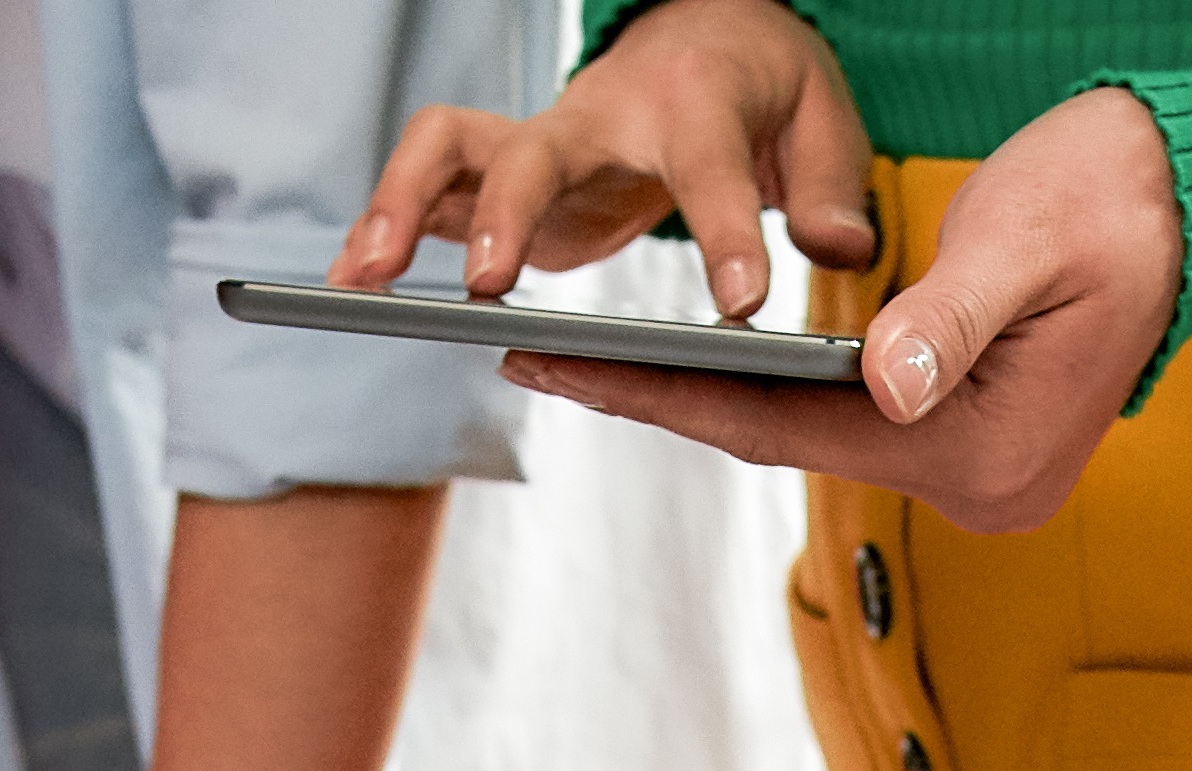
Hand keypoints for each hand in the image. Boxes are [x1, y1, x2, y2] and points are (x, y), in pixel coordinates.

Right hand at [342, 0, 870, 319]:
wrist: (704, 44)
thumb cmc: (762, 89)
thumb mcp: (820, 123)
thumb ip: (828, 191)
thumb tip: (838, 251)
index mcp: (693, 104)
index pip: (708, 167)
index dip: (725, 235)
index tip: (742, 306)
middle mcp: (600, 114)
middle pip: (534, 149)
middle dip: (504, 212)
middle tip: (490, 285)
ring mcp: (541, 141)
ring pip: (449, 148)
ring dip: (400, 207)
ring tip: (364, 280)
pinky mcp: (503, 171)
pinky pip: (429, 184)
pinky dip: (384, 227)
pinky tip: (352, 286)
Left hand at [503, 87, 1177, 533]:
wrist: (1186, 200)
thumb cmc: (1115, 199)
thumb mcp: (1025, 240)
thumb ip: (947, 315)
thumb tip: (886, 384)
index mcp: (991, 453)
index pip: (799, 432)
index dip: (676, 399)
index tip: (573, 371)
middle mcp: (984, 488)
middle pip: (793, 447)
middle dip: (672, 404)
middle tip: (545, 366)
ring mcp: (982, 475)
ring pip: (816, 439)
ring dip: (713, 402)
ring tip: (596, 365)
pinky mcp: (974, 444)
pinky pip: (850, 425)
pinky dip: (770, 396)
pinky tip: (697, 369)